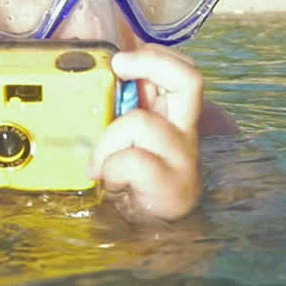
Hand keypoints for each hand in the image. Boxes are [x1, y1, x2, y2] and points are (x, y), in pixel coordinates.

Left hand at [87, 45, 204, 221]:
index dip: (154, 55)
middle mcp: (184, 131)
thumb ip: (118, 108)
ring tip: (100, 163)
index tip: (120, 59)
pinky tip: (110, 181)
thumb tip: (95, 72)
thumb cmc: (131, 180)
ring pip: (142, 122)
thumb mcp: (123, 137)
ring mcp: (183, 157)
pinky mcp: (174, 184)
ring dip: (108, 141)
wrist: (148, 230)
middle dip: (151, 62)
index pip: (182, 69)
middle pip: (189, 79)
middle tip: (118, 66)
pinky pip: (132, 160)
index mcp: (173, 115)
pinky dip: (111, 168)